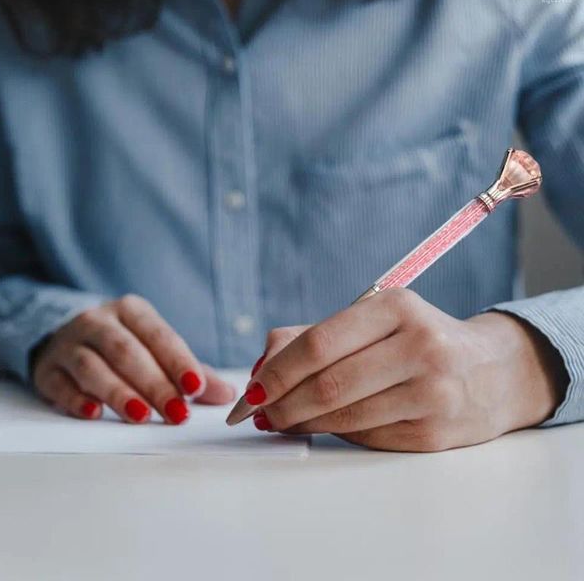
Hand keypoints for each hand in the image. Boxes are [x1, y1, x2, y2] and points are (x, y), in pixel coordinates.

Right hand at [32, 294, 235, 422]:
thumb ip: (191, 371)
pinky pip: (60, 383)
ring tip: (140, 416)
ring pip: (93, 367)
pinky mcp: (47, 368)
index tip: (196, 388)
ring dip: (119, 393)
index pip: (159, 336)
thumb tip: (226, 394)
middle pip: (127, 352)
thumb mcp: (157, 349)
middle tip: (176, 413)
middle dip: (154, 384)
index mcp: (132, 311)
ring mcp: (69, 343)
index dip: (178, 362)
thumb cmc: (125, 345)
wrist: (67, 337)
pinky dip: (76, 400)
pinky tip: (94, 414)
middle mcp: (98, 321)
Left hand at [248, 289, 567, 450]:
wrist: (491, 372)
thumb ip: (313, 336)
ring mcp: (432, 392)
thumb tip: (260, 367)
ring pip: (345, 416)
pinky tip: (323, 426)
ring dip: (303, 422)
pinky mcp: (436, 431)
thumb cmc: (418, 341)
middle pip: (329, 384)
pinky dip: (335, 433)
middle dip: (283, 403)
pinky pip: (367, 437)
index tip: (253, 389)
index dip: (278, 370)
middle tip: (260, 412)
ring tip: (282, 420)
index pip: (320, 343)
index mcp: (398, 307)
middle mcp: (420, 346)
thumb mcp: (374, 321)